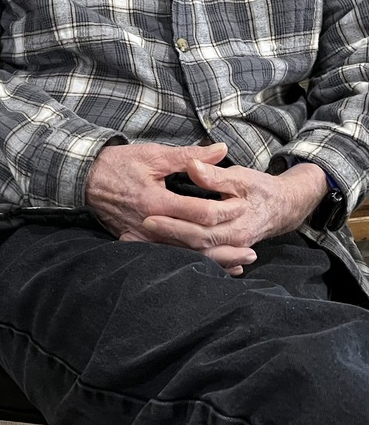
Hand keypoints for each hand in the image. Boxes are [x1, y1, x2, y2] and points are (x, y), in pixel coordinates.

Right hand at [85, 142, 254, 274]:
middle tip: (252, 250)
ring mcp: (141, 237)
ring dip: (211, 261)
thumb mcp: (153, 155)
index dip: (225, 211)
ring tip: (237, 265)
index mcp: (156, 201)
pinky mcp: (135, 241)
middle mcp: (150, 225)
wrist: (83, 178)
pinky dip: (189, 262)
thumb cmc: (117, 164)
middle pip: (195, 243)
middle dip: (225, 247)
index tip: (244, 207)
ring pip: (182, 255)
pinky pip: (166, 256)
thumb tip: (221, 150)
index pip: (200, 213)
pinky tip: (207, 267)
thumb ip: (189, 156)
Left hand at [141, 159, 326, 254]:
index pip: (198, 227)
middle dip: (166, 236)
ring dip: (170, 248)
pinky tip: (160, 251)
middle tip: (141, 225)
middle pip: (193, 244)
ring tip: (142, 238)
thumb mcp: (240, 177)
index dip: (173, 223)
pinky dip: (180, 255)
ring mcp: (228, 249)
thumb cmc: (260, 189)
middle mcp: (232, 242)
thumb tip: (193, 166)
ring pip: (195, 254)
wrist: (283, 206)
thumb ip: (214, 175)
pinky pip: (201, 257)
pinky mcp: (224, 251)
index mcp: (236, 223)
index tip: (149, 215)